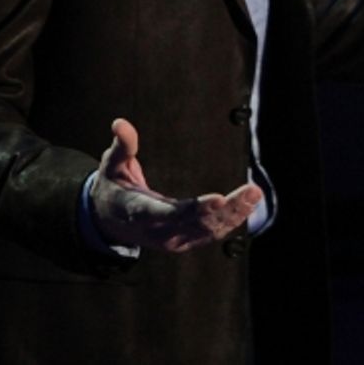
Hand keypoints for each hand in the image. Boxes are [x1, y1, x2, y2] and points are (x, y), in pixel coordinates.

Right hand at [89, 118, 262, 252]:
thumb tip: (119, 123)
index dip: (193, 210)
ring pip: (208, 232)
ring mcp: (172, 240)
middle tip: (252, 191)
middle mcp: (158, 231)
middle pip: (197, 224)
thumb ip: (121, 146)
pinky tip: (248, 205)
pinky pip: (210, 234)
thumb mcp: (111, 166)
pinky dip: (231, 221)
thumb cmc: (113, 189)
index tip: (218, 199)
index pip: (168, 214)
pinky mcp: (183, 242)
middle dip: (226, 210)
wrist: (108, 223)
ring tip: (255, 195)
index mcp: (139, 212)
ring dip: (234, 215)